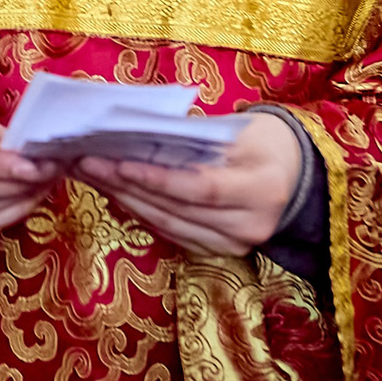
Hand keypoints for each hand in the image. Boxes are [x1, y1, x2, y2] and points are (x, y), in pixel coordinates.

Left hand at [73, 111, 301, 256]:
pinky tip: (116, 192)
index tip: (117, 163)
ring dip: (125, 199)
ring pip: (169, 224)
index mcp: (261, 187)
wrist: (296, 173)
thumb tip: (134, 133)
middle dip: (126, 186)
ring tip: (92, 174)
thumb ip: (192, 137)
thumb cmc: (263, 140)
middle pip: (178, 209)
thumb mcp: (237, 129)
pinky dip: (142, 212)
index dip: (157, 178)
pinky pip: (173, 233)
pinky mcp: (222, 251)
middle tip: (85, 162)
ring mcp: (237, 244)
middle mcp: (251, 224)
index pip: (200, 188)